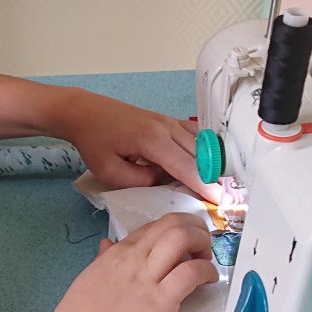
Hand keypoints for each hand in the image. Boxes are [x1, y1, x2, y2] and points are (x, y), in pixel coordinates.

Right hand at [38, 213, 217, 311]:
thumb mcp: (90, 277)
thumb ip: (103, 259)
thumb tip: (107, 244)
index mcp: (117, 252)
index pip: (154, 226)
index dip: (176, 228)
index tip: (185, 243)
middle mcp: (133, 257)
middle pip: (172, 223)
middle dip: (195, 228)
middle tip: (202, 246)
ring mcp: (147, 277)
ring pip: (183, 238)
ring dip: (203, 243)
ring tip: (206, 261)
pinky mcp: (161, 301)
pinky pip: (191, 273)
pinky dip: (207, 271)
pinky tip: (208, 280)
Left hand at [50, 90, 220, 201]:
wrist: (85, 112)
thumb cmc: (94, 142)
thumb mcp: (111, 172)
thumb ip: (142, 181)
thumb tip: (167, 181)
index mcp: (152, 140)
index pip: (185, 166)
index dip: (203, 184)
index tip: (219, 200)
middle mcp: (166, 127)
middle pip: (199, 154)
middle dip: (213, 176)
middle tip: (226, 198)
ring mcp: (169, 121)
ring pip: (200, 143)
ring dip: (211, 162)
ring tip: (219, 183)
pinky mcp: (167, 121)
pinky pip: (193, 134)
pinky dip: (203, 149)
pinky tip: (207, 162)